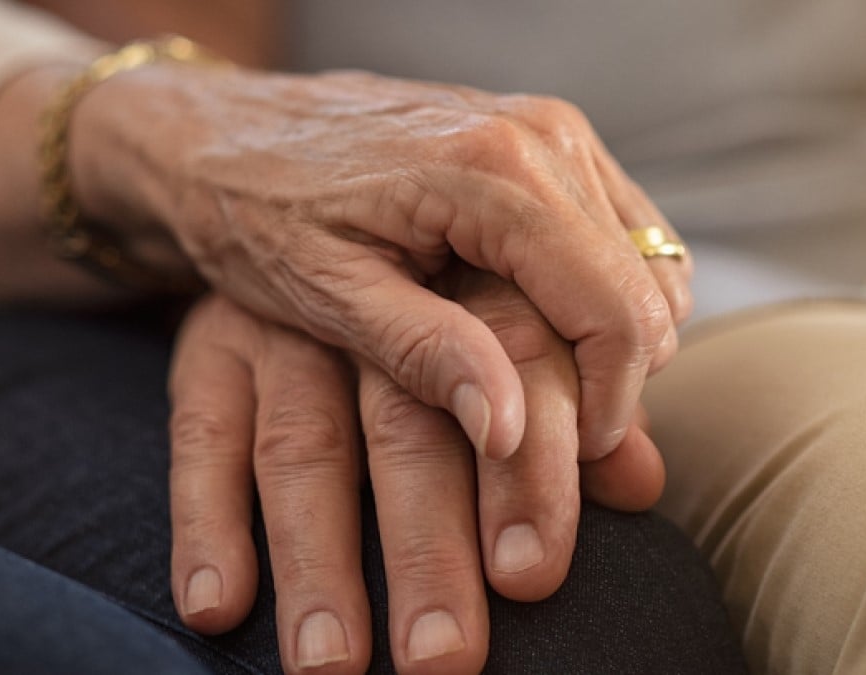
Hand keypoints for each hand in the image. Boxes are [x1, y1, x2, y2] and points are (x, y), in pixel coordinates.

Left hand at [77, 65, 691, 463]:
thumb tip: (511, 429)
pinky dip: (597, 296)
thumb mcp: (326, 295)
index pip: (616, 311)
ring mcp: (550, 131)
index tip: (570, 461)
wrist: (222, 132)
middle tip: (543, 437)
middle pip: (643, 291)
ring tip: (527, 383)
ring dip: (607, 340)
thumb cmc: (258, 211)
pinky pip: (619, 235)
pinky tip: (531, 329)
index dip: (611, 404)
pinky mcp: (545, 141)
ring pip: (643, 265)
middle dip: (613, 380)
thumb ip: (425, 354)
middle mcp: (542, 135)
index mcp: (493, 172)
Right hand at [167, 278, 663, 672]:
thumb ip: (566, 393)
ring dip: (316, 561)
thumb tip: (644, 484)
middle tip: (445, 660)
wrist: (294, 190)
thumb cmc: (432, 269)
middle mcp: (374, 288)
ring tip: (330, 662)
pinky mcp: (211, 341)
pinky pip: (200, 433)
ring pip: (302, 445)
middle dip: (428, 548)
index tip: (533, 576)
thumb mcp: (504, 312)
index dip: (532, 475)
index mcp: (470, 268)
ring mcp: (284, 320)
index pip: (516, 369)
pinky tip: (216, 606)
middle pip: (406, 428)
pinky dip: (205, 521)